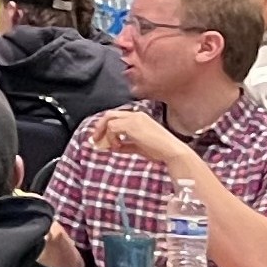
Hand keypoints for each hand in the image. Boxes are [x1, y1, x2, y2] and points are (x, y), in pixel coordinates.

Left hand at [80, 104, 196, 176]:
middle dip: (99, 127)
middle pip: (109, 114)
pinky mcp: (132, 124)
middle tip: (95, 140)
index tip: (100, 139)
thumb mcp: (139, 147)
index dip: (106, 126)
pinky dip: (111, 138)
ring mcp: (134, 118)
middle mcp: (136, 114)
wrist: (171, 151)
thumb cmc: (159, 150)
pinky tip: (117, 146)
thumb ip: (125, 145)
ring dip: (106, 134)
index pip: (117, 116)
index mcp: (140, 117)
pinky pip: (112, 128)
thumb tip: (112, 147)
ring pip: (109, 120)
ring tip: (113, 146)